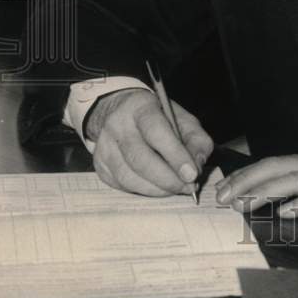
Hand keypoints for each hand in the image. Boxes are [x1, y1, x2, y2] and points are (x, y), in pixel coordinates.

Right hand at [88, 88, 213, 196]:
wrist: (122, 112)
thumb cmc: (159, 118)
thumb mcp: (183, 120)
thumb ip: (196, 141)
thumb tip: (196, 167)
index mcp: (140, 106)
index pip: (156, 131)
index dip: (175, 155)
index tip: (191, 174)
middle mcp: (117, 124)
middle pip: (140, 158)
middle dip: (168, 179)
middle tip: (188, 187)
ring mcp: (104, 145)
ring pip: (129, 177)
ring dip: (157, 189)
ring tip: (177, 188)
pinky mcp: (100, 164)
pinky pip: (122, 185)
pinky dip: (144, 191)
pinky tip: (158, 187)